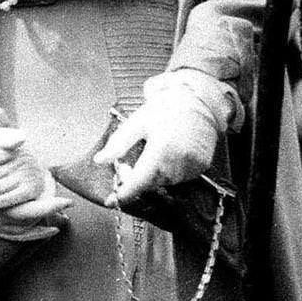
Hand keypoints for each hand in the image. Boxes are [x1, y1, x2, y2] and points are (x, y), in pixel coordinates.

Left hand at [94, 75, 220, 204]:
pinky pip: (180, 177)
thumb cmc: (166, 107)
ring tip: (152, 153)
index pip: (138, 183)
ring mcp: (192, 166)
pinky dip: (170, 171)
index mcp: (160, 151)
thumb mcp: (137, 122)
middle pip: (150, 184)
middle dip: (136, 179)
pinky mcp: (201, 166)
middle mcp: (178, 162)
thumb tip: (100, 160)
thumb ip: (118, 144)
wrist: (200, 100)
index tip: (113, 200)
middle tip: (128, 163)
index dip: (124, 194)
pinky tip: (169, 154)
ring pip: (164, 182)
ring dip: (153, 175)